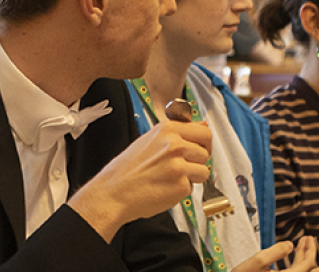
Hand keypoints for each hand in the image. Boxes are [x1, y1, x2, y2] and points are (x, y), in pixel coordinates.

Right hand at [66, 120, 211, 241]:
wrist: (112, 193)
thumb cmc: (127, 169)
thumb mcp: (150, 140)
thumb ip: (177, 133)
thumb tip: (204, 125)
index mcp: (167, 130)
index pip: (205, 131)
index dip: (204, 143)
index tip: (198, 149)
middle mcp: (175, 145)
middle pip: (206, 152)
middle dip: (198, 161)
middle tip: (183, 167)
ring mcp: (179, 166)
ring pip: (203, 171)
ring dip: (191, 177)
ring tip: (170, 178)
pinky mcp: (180, 186)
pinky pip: (192, 187)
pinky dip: (181, 191)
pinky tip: (164, 188)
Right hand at [232, 236, 318, 271]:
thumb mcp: (256, 262)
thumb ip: (275, 252)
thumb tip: (290, 245)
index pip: (306, 265)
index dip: (310, 250)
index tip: (308, 237)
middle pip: (306, 269)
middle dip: (308, 253)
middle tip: (307, 239)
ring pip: (298, 271)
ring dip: (301, 258)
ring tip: (300, 245)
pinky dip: (294, 264)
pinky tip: (289, 257)